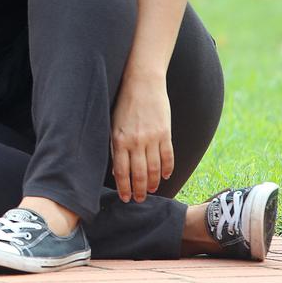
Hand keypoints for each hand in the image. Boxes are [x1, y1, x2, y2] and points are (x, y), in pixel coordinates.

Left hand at [110, 74, 173, 202]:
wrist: (142, 82)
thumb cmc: (124, 103)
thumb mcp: (113, 124)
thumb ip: (115, 147)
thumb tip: (116, 170)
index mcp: (119, 139)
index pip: (121, 172)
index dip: (124, 188)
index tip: (126, 198)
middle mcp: (135, 141)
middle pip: (138, 174)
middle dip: (139, 190)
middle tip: (140, 200)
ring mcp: (152, 138)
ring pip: (154, 169)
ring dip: (153, 183)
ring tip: (151, 191)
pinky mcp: (165, 133)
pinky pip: (168, 156)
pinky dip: (167, 169)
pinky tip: (165, 176)